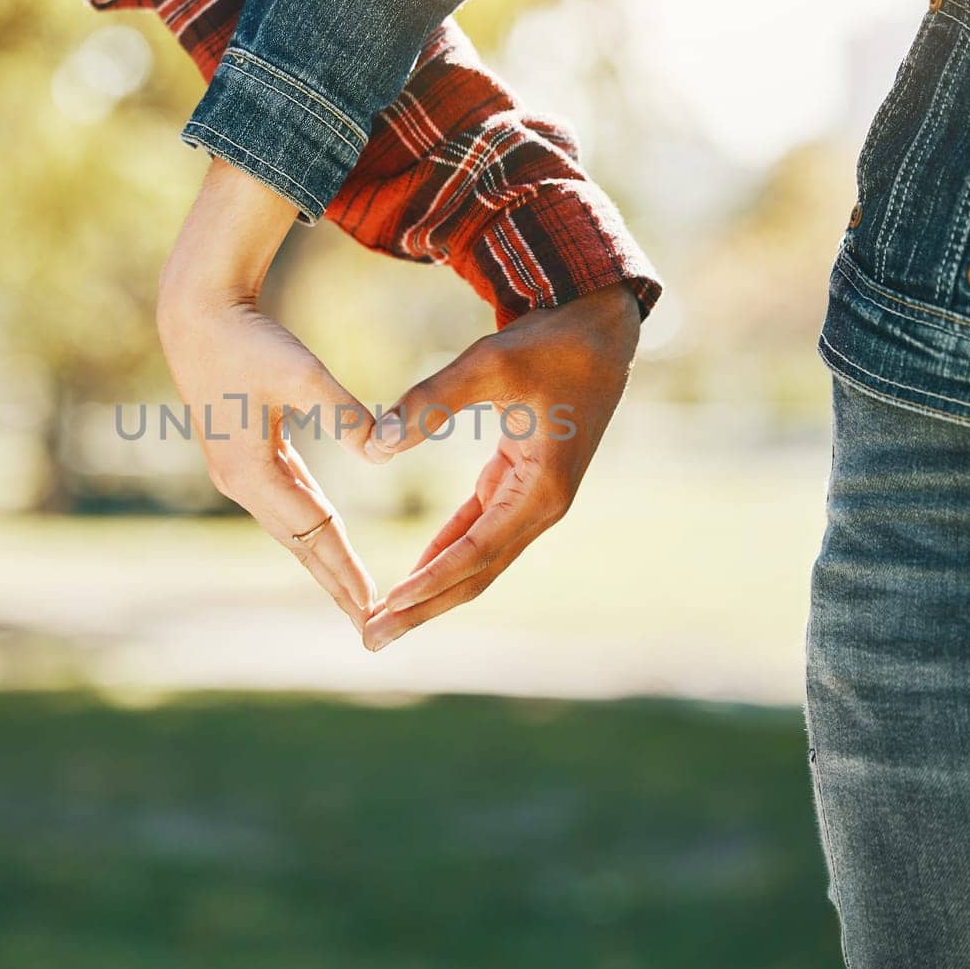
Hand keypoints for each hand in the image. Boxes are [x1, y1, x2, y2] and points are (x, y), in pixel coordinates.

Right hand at [158, 159, 377, 631]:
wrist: (198, 312)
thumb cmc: (250, 337)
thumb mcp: (302, 372)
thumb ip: (345, 411)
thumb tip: (384, 449)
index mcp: (252, 472)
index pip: (312, 534)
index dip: (344, 571)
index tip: (373, 607)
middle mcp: (240, 483)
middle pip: (300, 545)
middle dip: (335, 584)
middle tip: (372, 628)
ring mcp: (238, 474)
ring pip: (292, 530)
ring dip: (324, 562)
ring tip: (355, 596)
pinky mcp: (243, 459)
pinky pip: (286, 506)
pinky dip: (312, 530)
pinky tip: (330, 544)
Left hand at [361, 285, 640, 650]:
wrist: (598, 328)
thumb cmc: (549, 343)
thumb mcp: (489, 364)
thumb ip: (431, 402)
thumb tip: (374, 446)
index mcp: (543, 489)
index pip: (476, 550)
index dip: (430, 582)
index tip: (388, 606)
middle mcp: (542, 506)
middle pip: (476, 573)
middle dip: (424, 609)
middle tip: (372, 640)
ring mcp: (533, 499)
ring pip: (477, 559)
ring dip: (431, 591)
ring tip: (385, 620)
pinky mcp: (521, 484)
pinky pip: (478, 532)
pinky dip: (445, 554)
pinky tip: (414, 577)